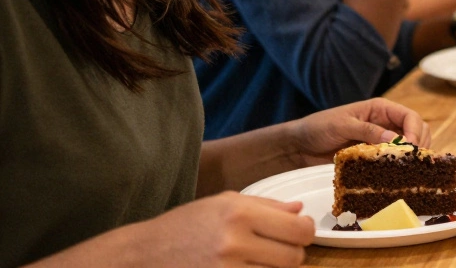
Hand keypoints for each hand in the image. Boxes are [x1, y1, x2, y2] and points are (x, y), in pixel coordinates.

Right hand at [127, 192, 313, 266]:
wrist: (143, 255)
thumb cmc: (185, 225)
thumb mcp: (223, 202)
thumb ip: (266, 206)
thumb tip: (300, 210)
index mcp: (239, 213)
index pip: (299, 230)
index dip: (305, 232)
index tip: (299, 231)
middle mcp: (234, 243)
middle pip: (294, 258)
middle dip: (293, 254)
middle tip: (279, 248)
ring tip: (258, 260)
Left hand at [286, 98, 428, 167]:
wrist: (299, 146)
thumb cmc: (319, 127)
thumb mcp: (342, 125)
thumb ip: (368, 130)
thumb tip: (396, 140)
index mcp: (381, 109)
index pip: (410, 116)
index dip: (415, 131)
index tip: (411, 149)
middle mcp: (386, 123)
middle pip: (417, 131)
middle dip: (419, 145)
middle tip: (413, 162)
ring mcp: (382, 141)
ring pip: (409, 147)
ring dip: (412, 158)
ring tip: (408, 170)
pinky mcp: (375, 157)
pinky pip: (393, 161)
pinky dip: (400, 168)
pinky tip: (398, 176)